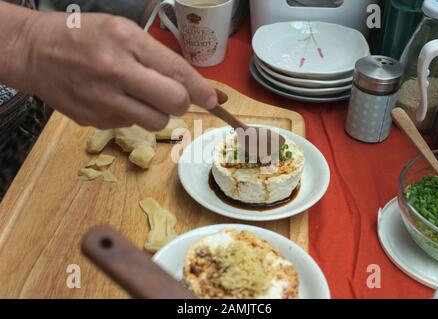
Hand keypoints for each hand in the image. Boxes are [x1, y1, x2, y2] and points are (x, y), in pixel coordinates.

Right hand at [17, 12, 217, 130]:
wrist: (36, 53)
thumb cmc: (83, 36)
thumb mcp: (123, 31)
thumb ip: (156, 56)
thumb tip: (191, 85)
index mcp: (127, 42)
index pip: (178, 72)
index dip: (201, 89)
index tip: (214, 99)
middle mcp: (116, 73)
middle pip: (174, 104)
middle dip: (181, 103)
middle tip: (173, 96)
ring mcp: (104, 101)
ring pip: (156, 122)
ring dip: (157, 112)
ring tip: (137, 94)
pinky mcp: (95, 121)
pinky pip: (131, 125)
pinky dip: (131, 115)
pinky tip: (114, 99)